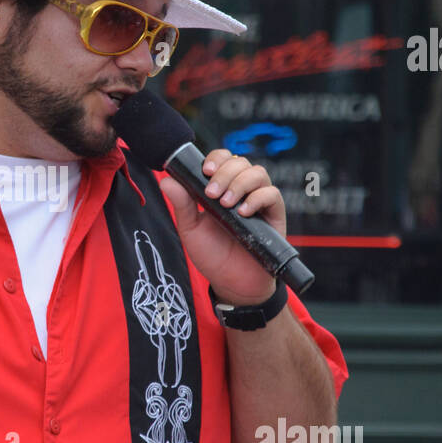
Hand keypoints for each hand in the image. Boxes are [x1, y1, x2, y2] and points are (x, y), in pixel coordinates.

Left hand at [159, 150, 285, 306]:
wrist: (232, 283)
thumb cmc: (213, 255)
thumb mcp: (191, 229)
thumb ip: (182, 204)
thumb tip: (167, 181)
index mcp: (221, 188)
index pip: (223, 160)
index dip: (216, 159)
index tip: (205, 171)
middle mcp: (241, 190)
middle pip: (240, 162)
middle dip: (224, 173)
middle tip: (211, 194)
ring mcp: (259, 201)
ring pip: (258, 173)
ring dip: (240, 183)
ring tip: (226, 204)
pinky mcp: (274, 215)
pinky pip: (272, 194)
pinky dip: (257, 198)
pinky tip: (243, 212)